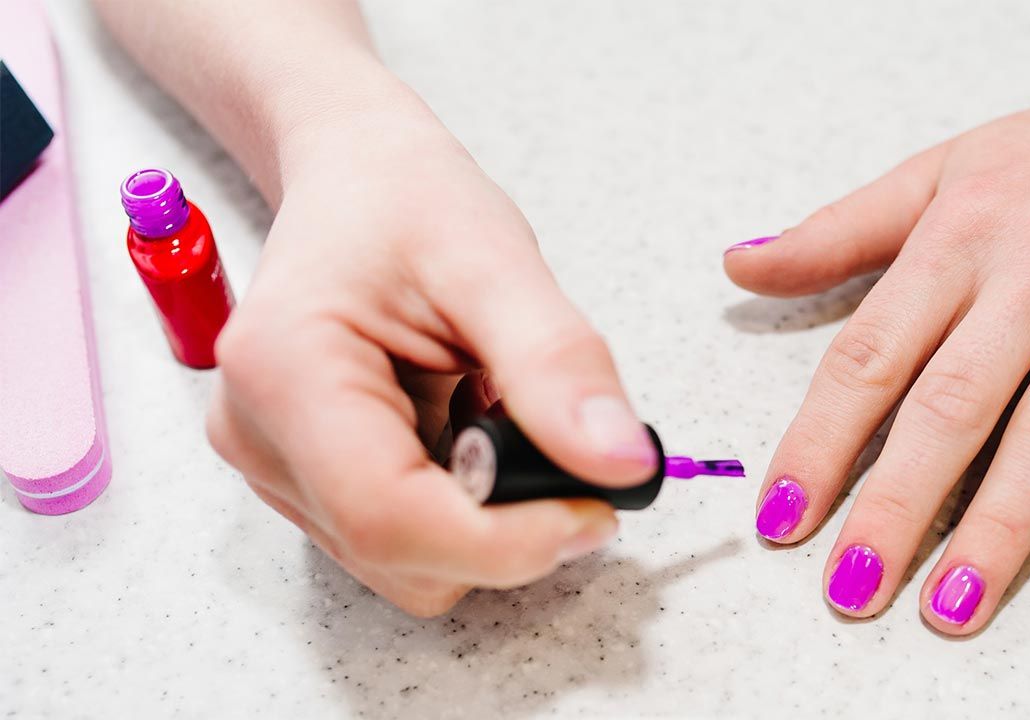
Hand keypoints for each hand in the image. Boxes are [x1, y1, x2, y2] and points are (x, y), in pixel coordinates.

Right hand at [207, 110, 657, 615]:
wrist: (354, 177)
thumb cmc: (404, 197)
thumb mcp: (494, 260)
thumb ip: (556, 365)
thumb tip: (620, 463)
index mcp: (286, 372)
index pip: (391, 517)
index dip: (507, 541)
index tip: (595, 512)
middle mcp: (259, 437)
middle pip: (403, 558)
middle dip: (502, 525)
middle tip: (550, 433)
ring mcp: (274, 467)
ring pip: (408, 565)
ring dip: (481, 514)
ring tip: (486, 407)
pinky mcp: (303, 479)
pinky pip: (403, 541)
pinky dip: (457, 504)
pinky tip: (460, 425)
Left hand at [725, 67, 1029, 632]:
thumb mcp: (939, 173)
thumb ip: (836, 233)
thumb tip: (739, 266)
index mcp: (963, 230)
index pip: (872, 353)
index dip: (819, 442)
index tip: (781, 515)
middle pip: (954, 406)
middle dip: (896, 508)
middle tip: (850, 590)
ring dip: (997, 531)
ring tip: (949, 608)